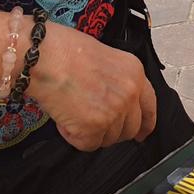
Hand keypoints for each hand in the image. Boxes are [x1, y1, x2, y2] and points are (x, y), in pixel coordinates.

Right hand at [32, 23, 156, 151]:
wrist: (44, 56)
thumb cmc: (64, 49)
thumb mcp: (104, 56)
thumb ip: (116, 80)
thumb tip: (112, 99)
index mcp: (134, 73)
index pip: (149, 107)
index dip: (145, 123)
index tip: (142, 133)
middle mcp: (129, 94)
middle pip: (130, 129)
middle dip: (112, 130)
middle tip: (93, 122)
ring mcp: (114, 113)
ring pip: (108, 139)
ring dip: (90, 131)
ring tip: (72, 109)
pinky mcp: (94, 128)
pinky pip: (87, 144)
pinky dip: (73, 136)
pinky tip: (64, 117)